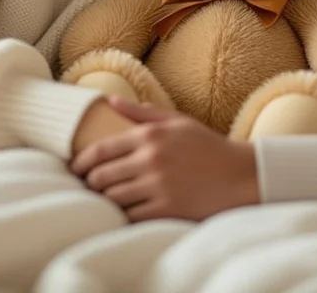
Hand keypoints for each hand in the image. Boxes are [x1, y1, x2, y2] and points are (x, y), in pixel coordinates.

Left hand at [70, 97, 259, 222]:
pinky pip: (131, 215)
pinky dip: (123, 214)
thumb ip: (142, 113)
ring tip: (103, 198)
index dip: (81, 161)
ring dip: (105, 199)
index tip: (75, 168)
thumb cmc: (208, 147)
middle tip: (89, 185)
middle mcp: (151, 160)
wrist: (241, 176)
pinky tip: (124, 211)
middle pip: (102, 175)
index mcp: (150, 136)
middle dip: (91, 182)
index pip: (101, 150)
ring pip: (113, 197)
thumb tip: (111, 100)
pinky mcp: (167, 209)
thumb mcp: (178, 122)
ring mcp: (158, 186)